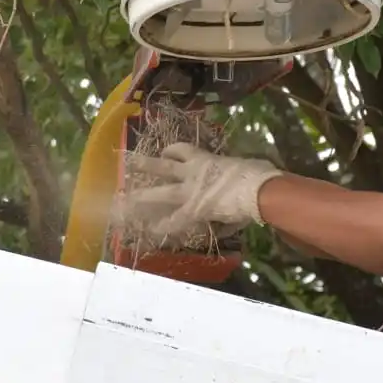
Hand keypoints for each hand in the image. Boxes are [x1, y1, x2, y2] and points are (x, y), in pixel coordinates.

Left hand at [117, 142, 283, 239]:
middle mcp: (193, 173)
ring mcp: (191, 192)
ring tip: (123, 199)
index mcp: (206, 159)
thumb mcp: (246, 167)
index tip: (164, 152)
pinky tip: (150, 231)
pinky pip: (175, 220)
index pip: (183, 151)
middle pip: (163, 167)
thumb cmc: (257, 174)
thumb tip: (236, 180)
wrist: (258, 189)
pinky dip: (163, 227)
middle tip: (129, 163)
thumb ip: (236, 175)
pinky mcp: (195, 210)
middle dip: (145, 165)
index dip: (171, 150)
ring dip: (142, 196)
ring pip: (161, 192)